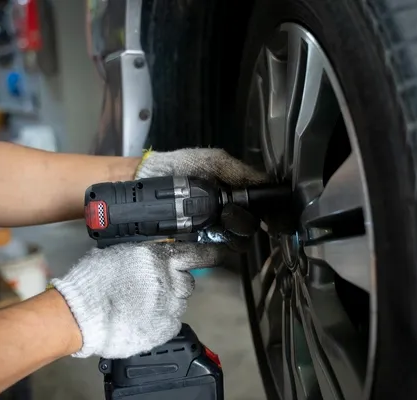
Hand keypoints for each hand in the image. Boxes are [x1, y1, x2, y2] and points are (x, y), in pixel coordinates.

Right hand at [50, 241, 221, 358]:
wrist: (79, 315)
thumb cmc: (92, 282)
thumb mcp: (120, 252)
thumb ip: (146, 252)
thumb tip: (158, 250)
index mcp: (159, 257)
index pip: (198, 253)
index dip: (211, 253)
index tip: (220, 253)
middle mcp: (169, 280)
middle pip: (187, 281)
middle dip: (175, 282)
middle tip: (152, 287)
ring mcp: (168, 306)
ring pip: (178, 302)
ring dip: (166, 302)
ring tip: (139, 304)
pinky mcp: (164, 328)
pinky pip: (170, 322)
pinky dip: (159, 320)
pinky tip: (139, 318)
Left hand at [136, 148, 269, 250]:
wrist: (142, 183)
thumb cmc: (177, 168)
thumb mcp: (213, 161)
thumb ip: (240, 171)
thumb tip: (267, 183)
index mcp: (233, 199)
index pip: (259, 212)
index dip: (270, 215)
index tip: (274, 219)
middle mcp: (225, 219)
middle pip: (249, 231)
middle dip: (243, 223)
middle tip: (227, 213)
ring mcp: (210, 235)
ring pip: (235, 246)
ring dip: (230, 237)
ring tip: (215, 222)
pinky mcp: (193, 250)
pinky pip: (212, 256)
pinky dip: (209, 250)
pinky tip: (200, 237)